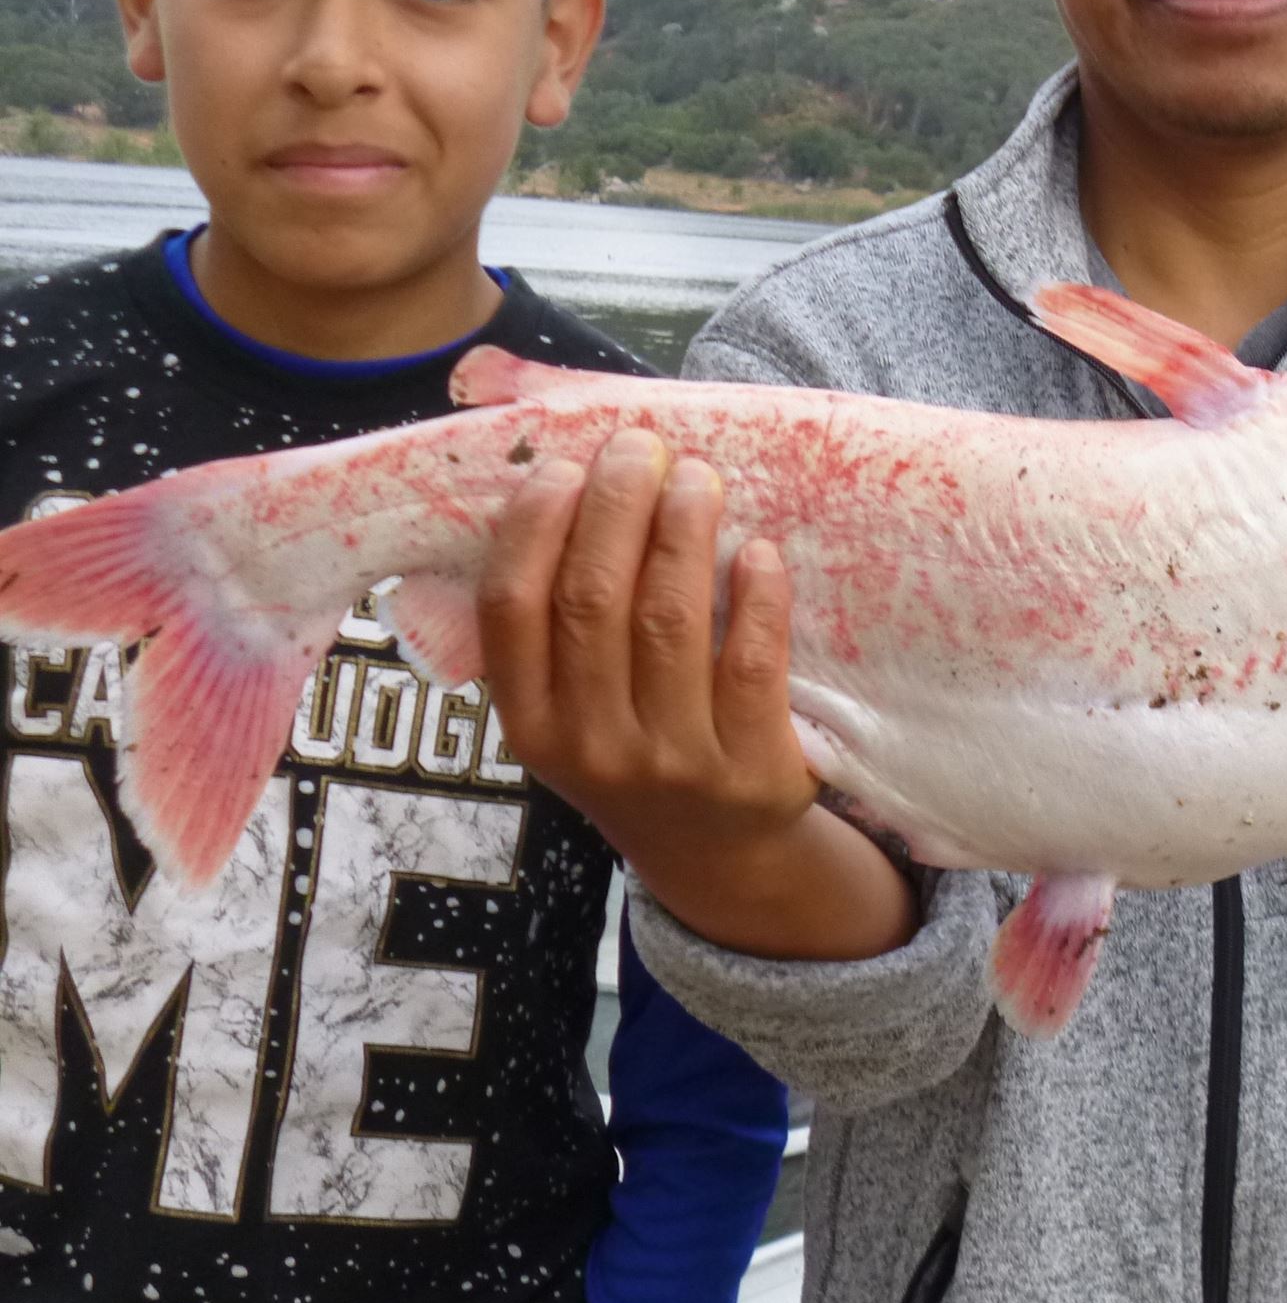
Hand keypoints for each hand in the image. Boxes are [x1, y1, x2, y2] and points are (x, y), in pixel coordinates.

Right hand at [479, 428, 910, 960]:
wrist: (720, 854)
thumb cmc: (639, 749)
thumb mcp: (572, 713)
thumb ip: (558, 629)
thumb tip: (566, 483)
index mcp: (531, 727)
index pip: (512, 609)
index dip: (533, 526)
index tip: (563, 463)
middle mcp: (593, 748)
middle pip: (593, 601)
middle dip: (616, 507)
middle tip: (642, 447)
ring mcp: (673, 764)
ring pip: (669, 622)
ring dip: (683, 533)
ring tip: (699, 476)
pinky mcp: (752, 771)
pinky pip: (750, 665)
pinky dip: (755, 597)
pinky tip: (757, 550)